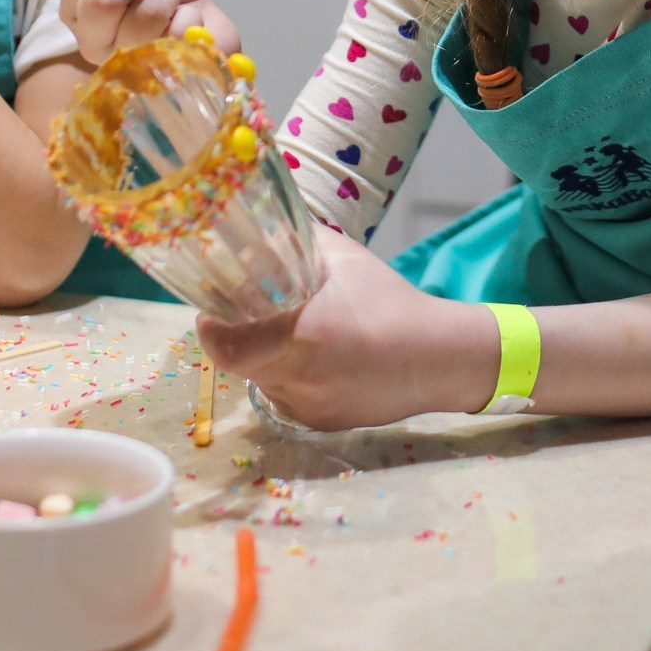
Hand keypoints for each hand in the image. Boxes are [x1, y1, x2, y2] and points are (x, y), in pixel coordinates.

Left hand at [197, 231, 496, 429]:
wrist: (439, 358)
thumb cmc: (390, 300)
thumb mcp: (344, 258)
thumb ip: (297, 241)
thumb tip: (257, 226)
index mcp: (304, 331)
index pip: (225, 346)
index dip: (212, 328)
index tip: (214, 308)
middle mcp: (300, 376)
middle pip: (239, 361)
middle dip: (239, 335)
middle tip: (252, 313)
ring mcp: (308, 407)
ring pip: (262, 380)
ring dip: (265, 356)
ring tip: (296, 333)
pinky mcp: (317, 424)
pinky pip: (286, 398)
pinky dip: (291, 377)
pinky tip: (321, 360)